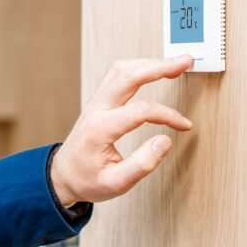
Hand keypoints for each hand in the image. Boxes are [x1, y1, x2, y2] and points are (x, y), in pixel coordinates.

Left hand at [50, 55, 193, 206]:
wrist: (62, 177)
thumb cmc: (87, 181)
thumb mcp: (115, 184)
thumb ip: (142, 165)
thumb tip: (165, 141)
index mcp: (100, 129)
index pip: (141, 111)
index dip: (168, 115)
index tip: (184, 125)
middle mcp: (96, 110)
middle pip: (128, 76)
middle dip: (159, 67)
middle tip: (184, 62)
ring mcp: (95, 103)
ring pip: (120, 70)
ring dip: (148, 63)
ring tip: (173, 63)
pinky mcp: (98, 102)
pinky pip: (116, 76)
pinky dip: (137, 68)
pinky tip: (152, 70)